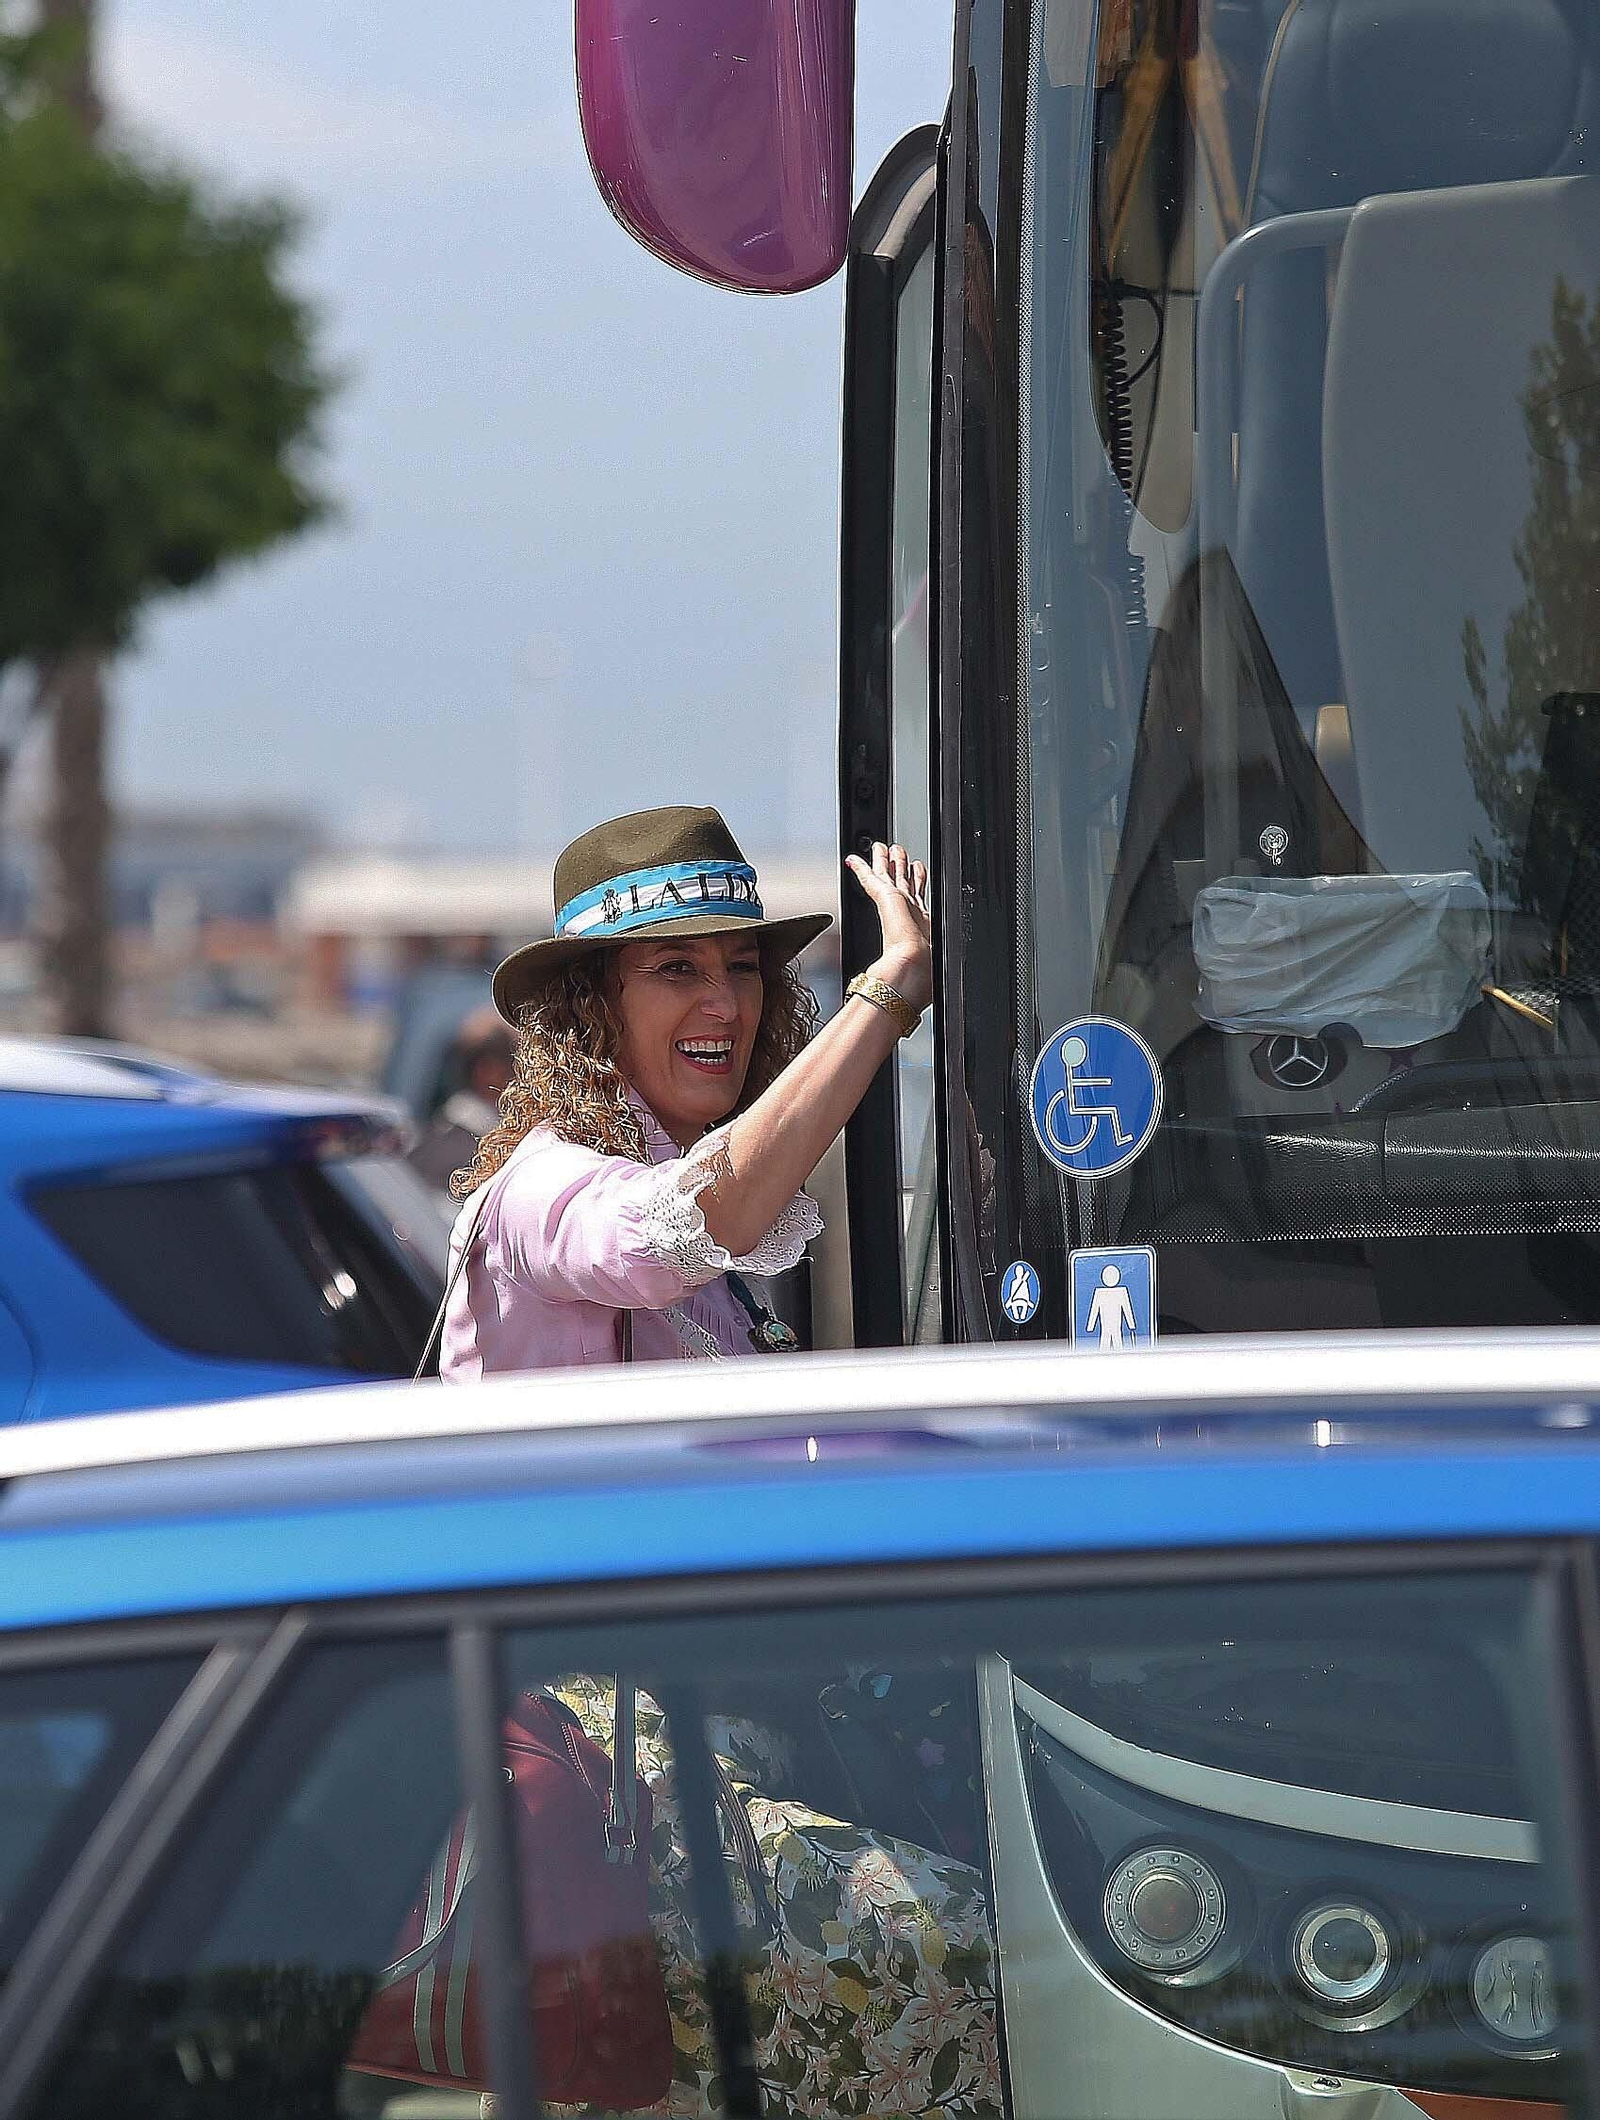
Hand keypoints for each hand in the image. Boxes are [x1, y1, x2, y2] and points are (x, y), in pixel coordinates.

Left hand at [844, 841, 933, 1014]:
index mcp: (922, 927)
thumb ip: (904, 972)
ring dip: (887, 861)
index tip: (916, 873)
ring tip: (885, 847)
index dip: (916, 884)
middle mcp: (913, 911)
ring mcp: (902, 903)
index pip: (918, 899)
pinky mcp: (889, 898)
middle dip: (903, 866)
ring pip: (892, 875)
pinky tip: (853, 861)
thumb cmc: (918, 974)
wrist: (914, 971)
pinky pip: (872, 879)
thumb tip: (893, 987)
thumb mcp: (913, 971)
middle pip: (906, 882)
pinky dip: (863, 868)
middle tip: (899, 852)